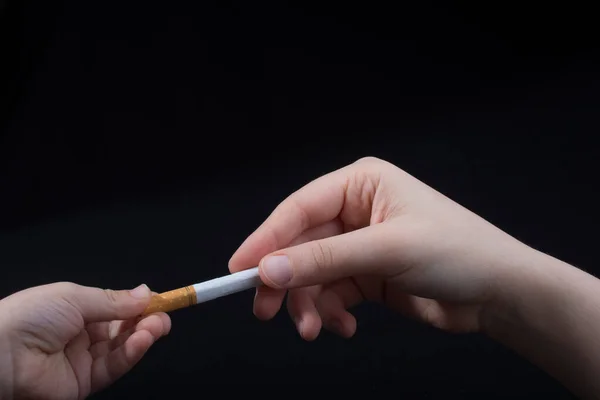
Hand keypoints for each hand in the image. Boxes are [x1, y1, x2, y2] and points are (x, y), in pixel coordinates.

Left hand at [0, 282, 169, 399]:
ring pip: (122, 347)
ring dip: (143, 335)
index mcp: (74, 309)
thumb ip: (113, 301)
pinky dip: (132, 353)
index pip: (114, 307)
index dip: (137, 304)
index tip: (161, 299)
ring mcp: (83, 360)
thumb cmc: (33, 316)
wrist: (0, 357)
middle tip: (165, 315)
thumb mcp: (74, 298)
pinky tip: (144, 340)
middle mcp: (81, 334)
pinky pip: (114, 366)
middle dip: (145, 320)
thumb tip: (147, 292)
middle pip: (121, 328)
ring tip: (159, 326)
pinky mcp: (85, 383)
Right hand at [229, 156, 533, 339]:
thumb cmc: (457, 252)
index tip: (239, 269)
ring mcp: (360, 244)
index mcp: (360, 184)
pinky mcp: (367, 275)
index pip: (298, 209)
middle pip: (300, 245)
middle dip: (286, 280)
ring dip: (309, 303)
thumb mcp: (386, 250)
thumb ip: (325, 260)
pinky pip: (331, 293)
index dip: (266, 239)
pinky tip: (345, 326)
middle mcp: (356, 210)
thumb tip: (269, 269)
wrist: (499, 293)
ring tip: (315, 329)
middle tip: (267, 312)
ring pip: (312, 274)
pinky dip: (330, 312)